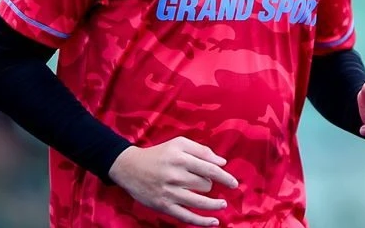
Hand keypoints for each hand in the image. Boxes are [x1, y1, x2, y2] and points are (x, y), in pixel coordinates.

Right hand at [108, 136, 238, 226]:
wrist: (130, 168)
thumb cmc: (159, 154)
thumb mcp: (179, 144)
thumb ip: (201, 150)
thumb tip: (222, 162)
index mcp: (181, 158)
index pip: (209, 169)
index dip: (225, 177)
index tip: (234, 183)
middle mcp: (175, 176)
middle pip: (205, 185)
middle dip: (210, 185)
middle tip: (206, 183)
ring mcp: (169, 193)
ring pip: (200, 202)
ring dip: (215, 205)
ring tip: (222, 205)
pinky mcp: (164, 206)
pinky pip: (187, 217)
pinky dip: (202, 221)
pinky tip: (214, 222)